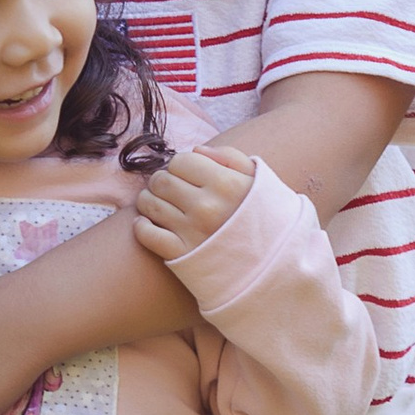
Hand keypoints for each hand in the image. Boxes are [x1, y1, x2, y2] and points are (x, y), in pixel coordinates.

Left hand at [135, 143, 255, 263]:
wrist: (273, 264)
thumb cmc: (263, 218)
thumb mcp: (257, 181)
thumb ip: (230, 157)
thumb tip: (196, 150)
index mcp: (227, 184)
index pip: (180, 161)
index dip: (181, 166)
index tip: (187, 176)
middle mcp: (207, 207)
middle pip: (161, 180)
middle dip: (162, 181)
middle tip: (171, 190)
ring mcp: (192, 232)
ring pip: (149, 204)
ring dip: (149, 201)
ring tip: (161, 205)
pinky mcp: (181, 255)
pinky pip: (147, 234)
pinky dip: (142, 227)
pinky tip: (149, 224)